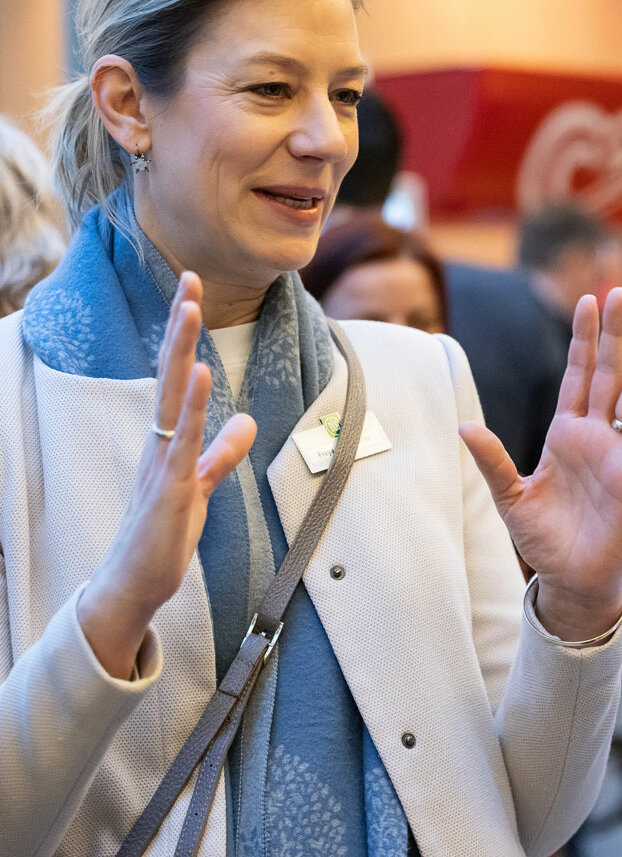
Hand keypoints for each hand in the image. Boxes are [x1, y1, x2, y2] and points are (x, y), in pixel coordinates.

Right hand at [77, 273, 255, 678]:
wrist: (138, 581)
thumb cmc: (164, 534)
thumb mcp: (202, 485)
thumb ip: (223, 454)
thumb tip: (246, 423)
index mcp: (169, 438)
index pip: (178, 376)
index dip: (184, 336)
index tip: (191, 294)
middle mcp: (160, 440)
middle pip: (171, 372)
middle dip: (180, 325)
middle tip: (188, 278)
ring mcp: (162, 460)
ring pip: (172, 395)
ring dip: (181, 350)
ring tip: (189, 308)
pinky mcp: (170, 485)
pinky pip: (181, 438)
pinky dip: (191, 405)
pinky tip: (199, 374)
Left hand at [460, 287, 621, 640]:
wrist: (571, 579)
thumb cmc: (545, 539)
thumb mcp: (511, 497)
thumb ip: (491, 460)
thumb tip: (463, 426)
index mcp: (566, 433)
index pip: (577, 376)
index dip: (582, 339)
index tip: (587, 301)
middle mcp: (596, 435)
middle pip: (608, 373)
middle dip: (614, 333)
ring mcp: (617, 452)